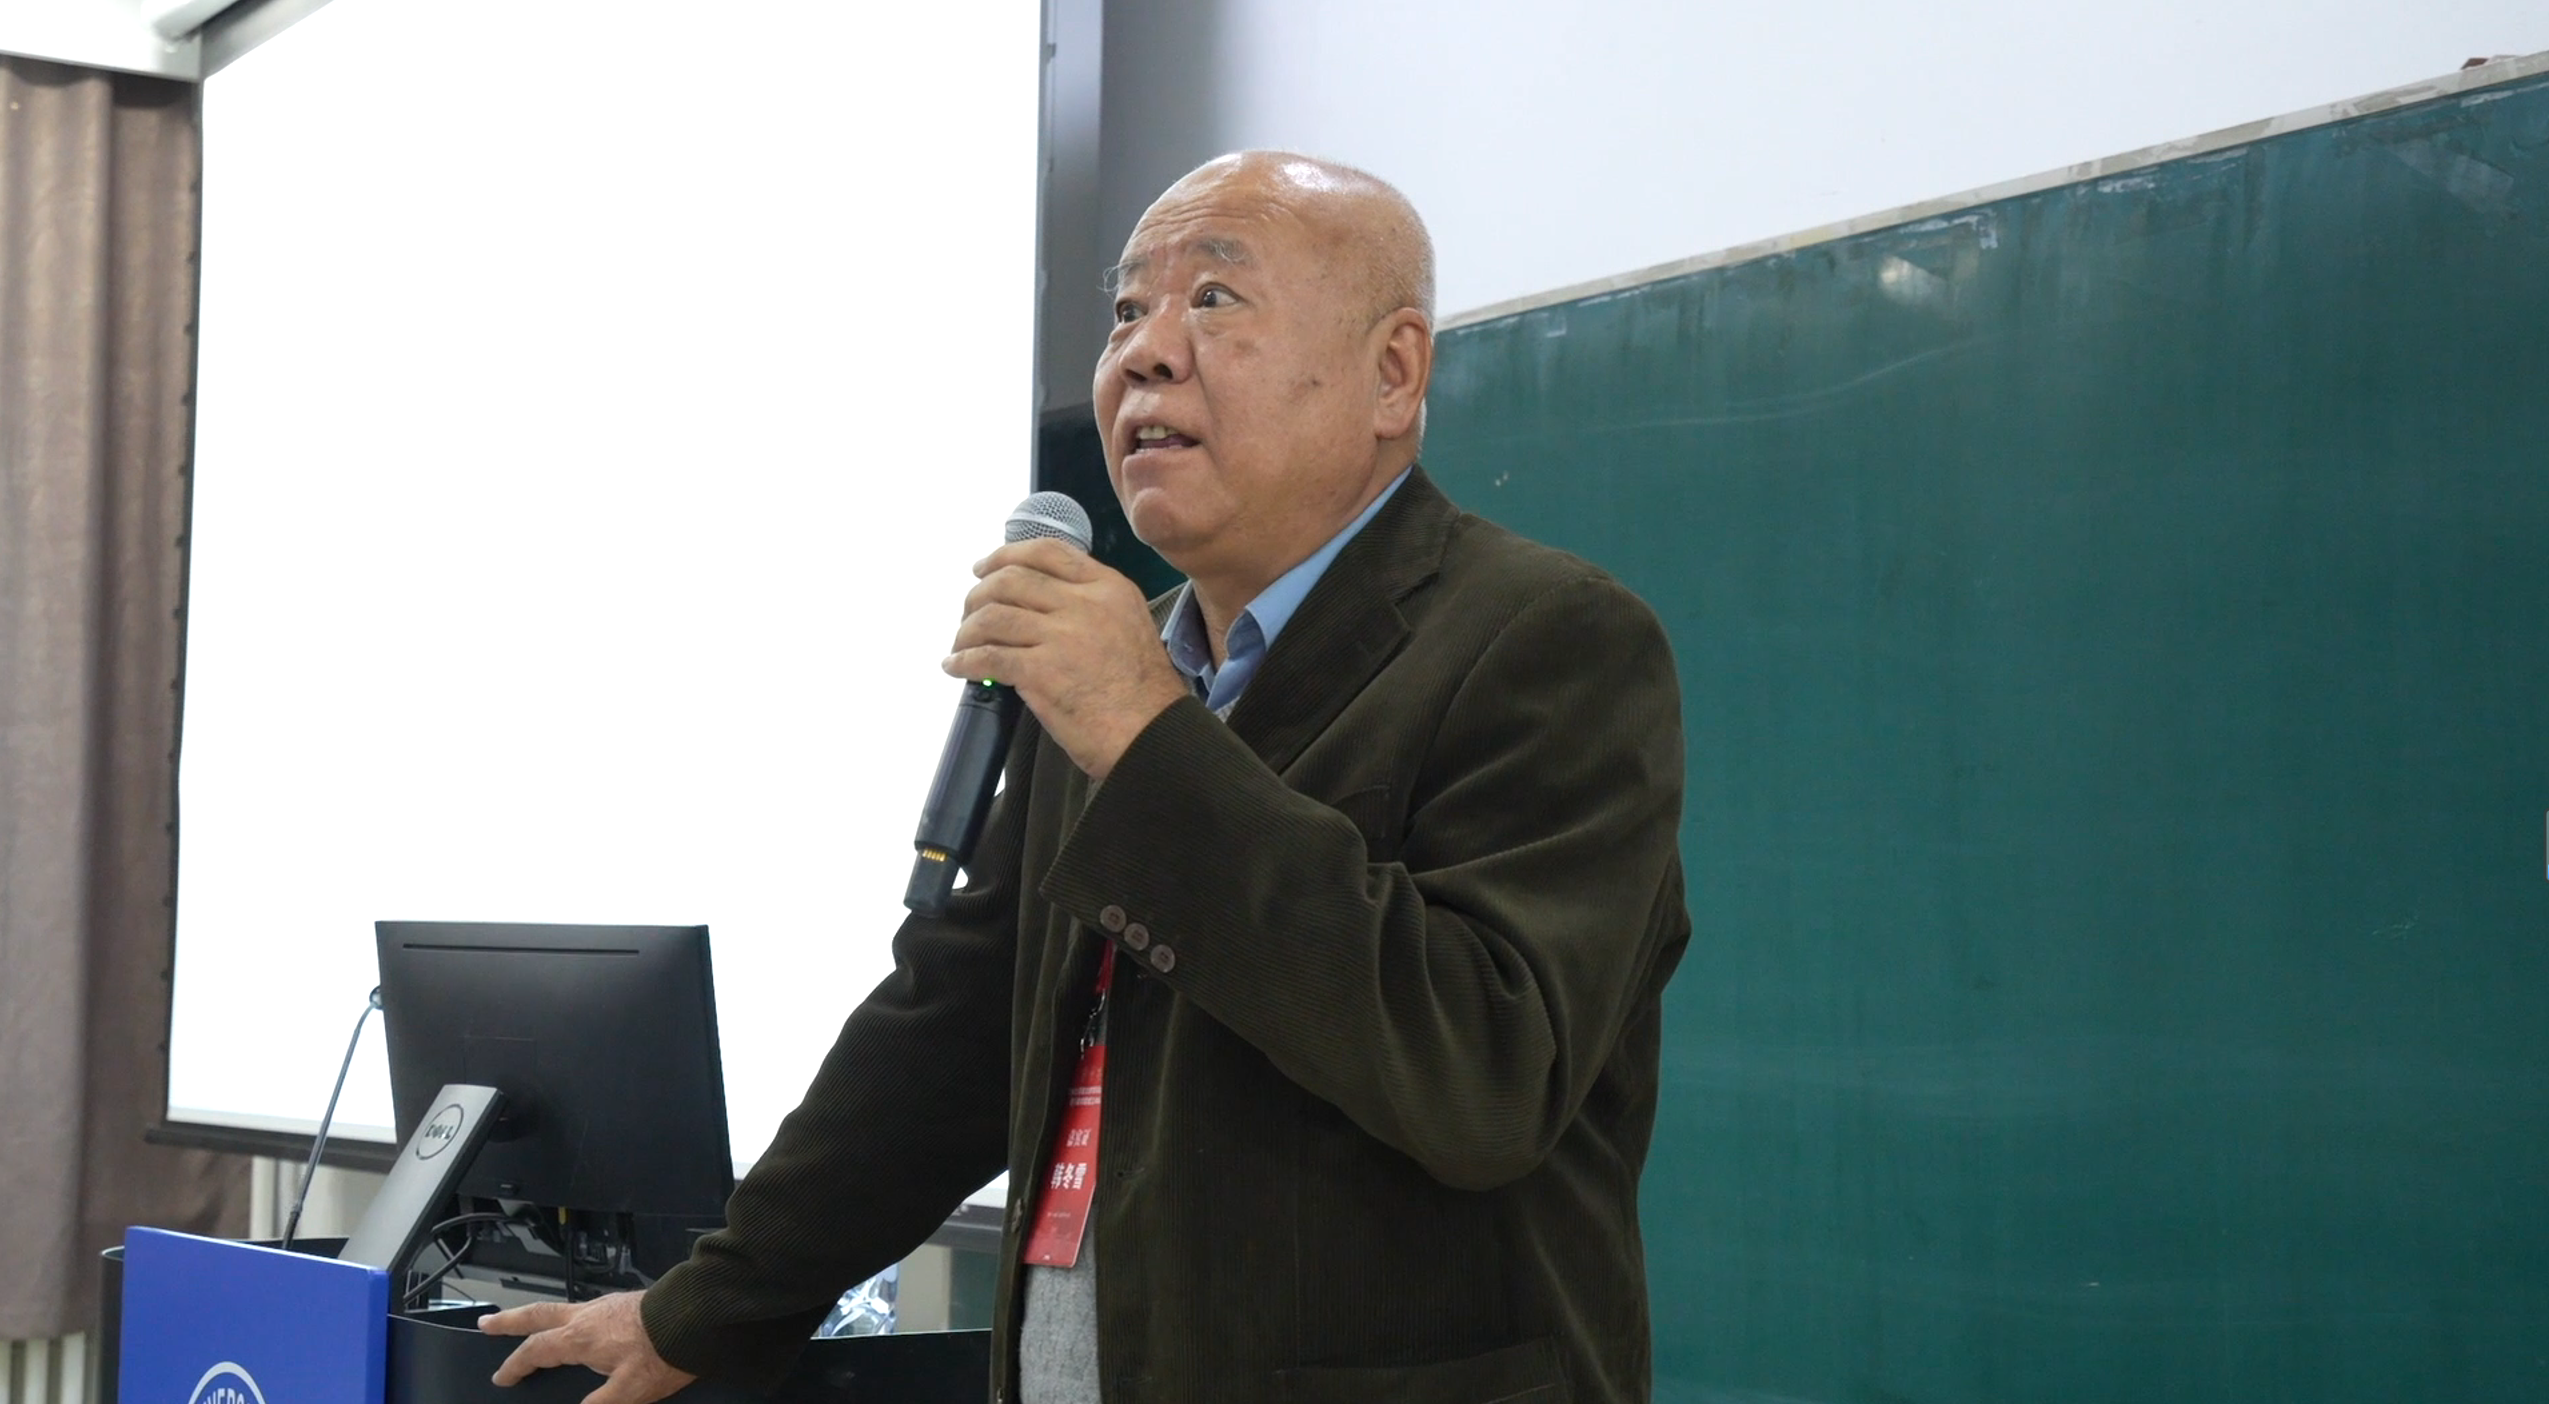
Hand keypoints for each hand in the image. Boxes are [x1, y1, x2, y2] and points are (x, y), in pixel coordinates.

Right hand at [480, 1291, 695, 1403]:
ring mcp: (605, 1305)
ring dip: (538, 1315)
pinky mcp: (623, 1302)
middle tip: (487, 1322)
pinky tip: (577, 1322)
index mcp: (580, 1337)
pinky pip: (584, 1307)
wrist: (698, 1317)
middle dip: (510, 1320)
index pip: (536, 1351)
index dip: (515, 1366)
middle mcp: (587, 1315)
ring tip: (527, 1321)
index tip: (501, 1376)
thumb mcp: (629, 1392)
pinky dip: (567, 1314)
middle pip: (537, 1315)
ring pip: (560, 1307)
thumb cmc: (664, 1353)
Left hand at [945, 538, 1188, 780]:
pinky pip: (988, 656)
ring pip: (993, 615)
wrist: (1152, 735)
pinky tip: (957, 667)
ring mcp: (1062, 636)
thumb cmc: (1142, 693)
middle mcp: (1085, 603)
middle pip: (1011, 580)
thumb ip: (1089, 606)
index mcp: (1108, 587)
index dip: (1004, 556)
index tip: (983, 570)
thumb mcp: (1127, 626)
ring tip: (961, 646)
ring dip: (966, 631)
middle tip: (968, 616)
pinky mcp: (1042, 671)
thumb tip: (1035, 606)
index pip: (1046, 552)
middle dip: (977, 596)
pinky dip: (964, 660)